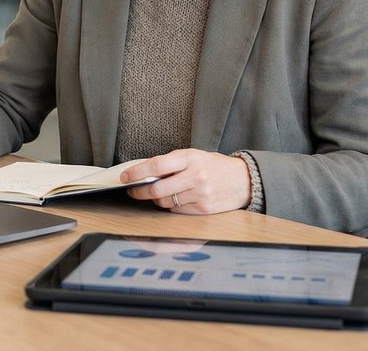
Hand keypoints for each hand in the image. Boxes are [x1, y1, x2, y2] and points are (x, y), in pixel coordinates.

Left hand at [121, 149, 251, 214]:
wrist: (242, 180)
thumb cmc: (214, 166)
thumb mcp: (193, 156)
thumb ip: (171, 163)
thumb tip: (143, 173)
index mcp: (190, 157)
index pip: (156, 166)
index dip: (137, 173)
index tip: (125, 177)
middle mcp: (195, 176)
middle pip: (158, 189)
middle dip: (140, 192)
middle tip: (133, 191)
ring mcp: (200, 194)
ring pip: (166, 202)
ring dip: (157, 199)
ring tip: (159, 193)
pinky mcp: (203, 209)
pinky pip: (177, 210)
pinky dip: (173, 206)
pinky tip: (178, 199)